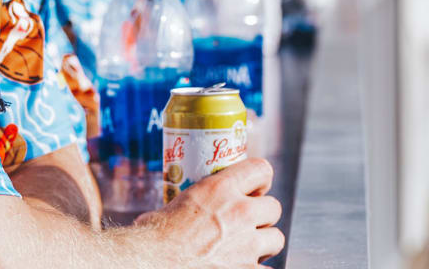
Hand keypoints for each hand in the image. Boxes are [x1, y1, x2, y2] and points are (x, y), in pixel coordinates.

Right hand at [133, 158, 282, 267]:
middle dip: (263, 215)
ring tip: (248, 248)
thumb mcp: (172, 206)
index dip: (260, 180)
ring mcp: (247, 245)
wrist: (152, 262)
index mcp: (220, 189)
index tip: (255, 189)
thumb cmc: (154, 238)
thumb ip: (193, 203)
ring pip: (277, 238)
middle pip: (274, 206)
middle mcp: (240, 212)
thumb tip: (185, 208)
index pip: (261, 169)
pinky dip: (259, 268)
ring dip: (264, 243)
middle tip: (249, 223)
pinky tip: (244, 266)